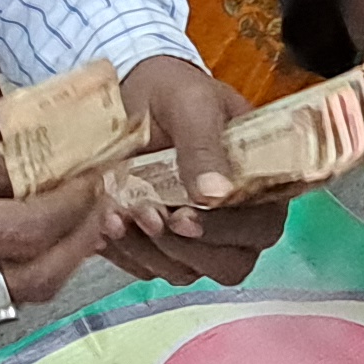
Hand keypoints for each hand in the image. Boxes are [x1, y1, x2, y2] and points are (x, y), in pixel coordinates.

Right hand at [0, 131, 102, 341]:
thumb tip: (46, 178)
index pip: (27, 232)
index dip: (73, 208)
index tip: (96, 181)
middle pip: (35, 281)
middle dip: (78, 245)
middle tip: (101, 211)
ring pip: (12, 302)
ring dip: (46, 264)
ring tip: (66, 225)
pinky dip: (5, 281)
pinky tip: (11, 249)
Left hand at [103, 53, 288, 285]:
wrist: (134, 96)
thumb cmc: (175, 92)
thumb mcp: (192, 105)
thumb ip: (204, 146)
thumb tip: (216, 194)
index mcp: (260, 183)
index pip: (260, 227)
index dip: (224, 231)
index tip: (183, 216)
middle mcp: (238, 219)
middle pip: (228, 264)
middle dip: (182, 248)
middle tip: (144, 213)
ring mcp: (201, 239)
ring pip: (185, 271)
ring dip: (146, 251)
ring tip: (113, 215)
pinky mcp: (163, 247)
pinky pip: (149, 268)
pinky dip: (124, 253)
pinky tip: (104, 225)